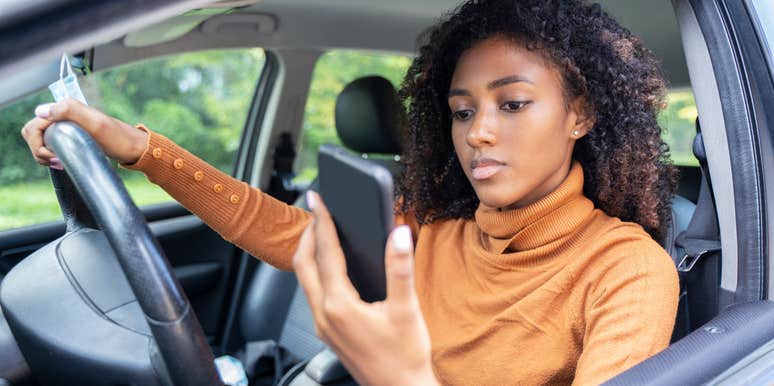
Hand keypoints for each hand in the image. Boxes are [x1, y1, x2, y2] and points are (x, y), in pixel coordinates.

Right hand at [20, 98, 147, 167]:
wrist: (135, 149)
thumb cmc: (118, 138)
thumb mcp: (96, 124)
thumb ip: (69, 111)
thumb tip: (40, 112)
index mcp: (66, 109)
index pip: (33, 126)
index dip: (37, 143)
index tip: (54, 156)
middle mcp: (63, 115)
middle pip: (33, 133)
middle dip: (38, 150)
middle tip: (57, 161)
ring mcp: (66, 127)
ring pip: (40, 141)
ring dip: (44, 155)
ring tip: (60, 163)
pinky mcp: (71, 137)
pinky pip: (50, 146)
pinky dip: (50, 156)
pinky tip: (62, 163)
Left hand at [293, 191, 437, 385]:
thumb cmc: (404, 357)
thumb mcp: (406, 309)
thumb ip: (400, 268)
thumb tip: (398, 233)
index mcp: (339, 305)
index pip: (326, 252)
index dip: (322, 221)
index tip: (318, 199)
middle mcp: (324, 315)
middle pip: (303, 264)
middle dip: (308, 235)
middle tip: (317, 212)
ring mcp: (323, 325)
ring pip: (306, 280)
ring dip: (311, 253)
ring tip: (322, 234)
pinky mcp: (329, 333)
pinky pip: (313, 293)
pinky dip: (318, 272)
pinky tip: (333, 268)